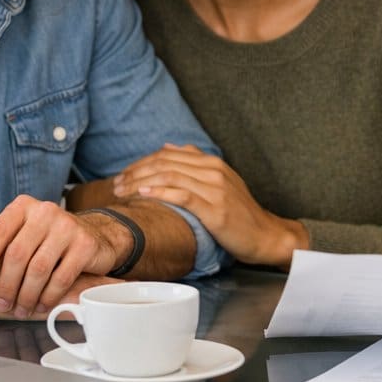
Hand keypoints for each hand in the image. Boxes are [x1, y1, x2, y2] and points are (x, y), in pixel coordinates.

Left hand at [0, 195, 124, 316]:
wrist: (93, 235)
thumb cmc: (46, 239)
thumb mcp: (17, 237)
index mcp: (24, 207)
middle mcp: (46, 212)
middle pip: (17, 253)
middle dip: (6, 284)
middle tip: (2, 304)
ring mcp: (68, 227)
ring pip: (38, 268)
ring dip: (26, 295)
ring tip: (20, 309)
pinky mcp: (86, 245)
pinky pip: (61, 277)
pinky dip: (48, 296)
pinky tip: (41, 305)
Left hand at [112, 145, 306, 267]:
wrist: (265, 235)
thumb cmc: (240, 214)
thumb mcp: (221, 182)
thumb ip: (196, 163)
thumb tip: (169, 146)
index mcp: (212, 162)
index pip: (168, 154)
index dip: (141, 162)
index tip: (123, 174)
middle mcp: (213, 170)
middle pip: (165, 162)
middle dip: (135, 171)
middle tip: (116, 184)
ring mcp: (215, 189)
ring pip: (170, 175)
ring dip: (141, 181)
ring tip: (122, 190)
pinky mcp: (215, 208)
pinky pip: (182, 194)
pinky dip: (160, 191)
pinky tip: (143, 193)